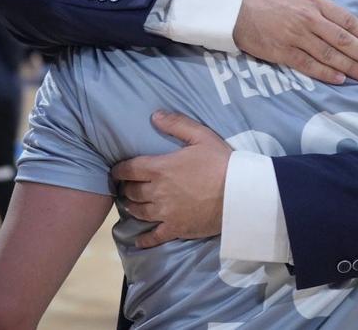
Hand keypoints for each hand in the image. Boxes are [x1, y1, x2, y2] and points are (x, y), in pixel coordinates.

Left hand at [110, 111, 230, 247]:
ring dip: (132, 208)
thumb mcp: (202, 136)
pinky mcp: (176, 228)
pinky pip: (154, 236)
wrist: (240, 194)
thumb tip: (154, 116)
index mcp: (160, 168)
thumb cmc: (221, 162)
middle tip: (128, 186)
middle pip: (132, 191)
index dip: (119, 169)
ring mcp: (165, 212)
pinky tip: (139, 241)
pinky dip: (144, 240)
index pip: (129, 169)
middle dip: (127, 188)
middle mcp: (157, 192)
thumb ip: (177, 124)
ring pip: (139, 212)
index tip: (117, 170)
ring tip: (132, 205)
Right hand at [234, 0, 357, 84]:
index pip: (347, 20)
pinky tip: (341, 78)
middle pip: (344, 40)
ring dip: (352, 66)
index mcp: (313, 1)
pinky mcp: (282, 52)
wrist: (228, 2)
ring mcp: (296, 37)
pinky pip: (309, 65)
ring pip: (330, 55)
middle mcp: (309, 20)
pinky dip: (326, 73)